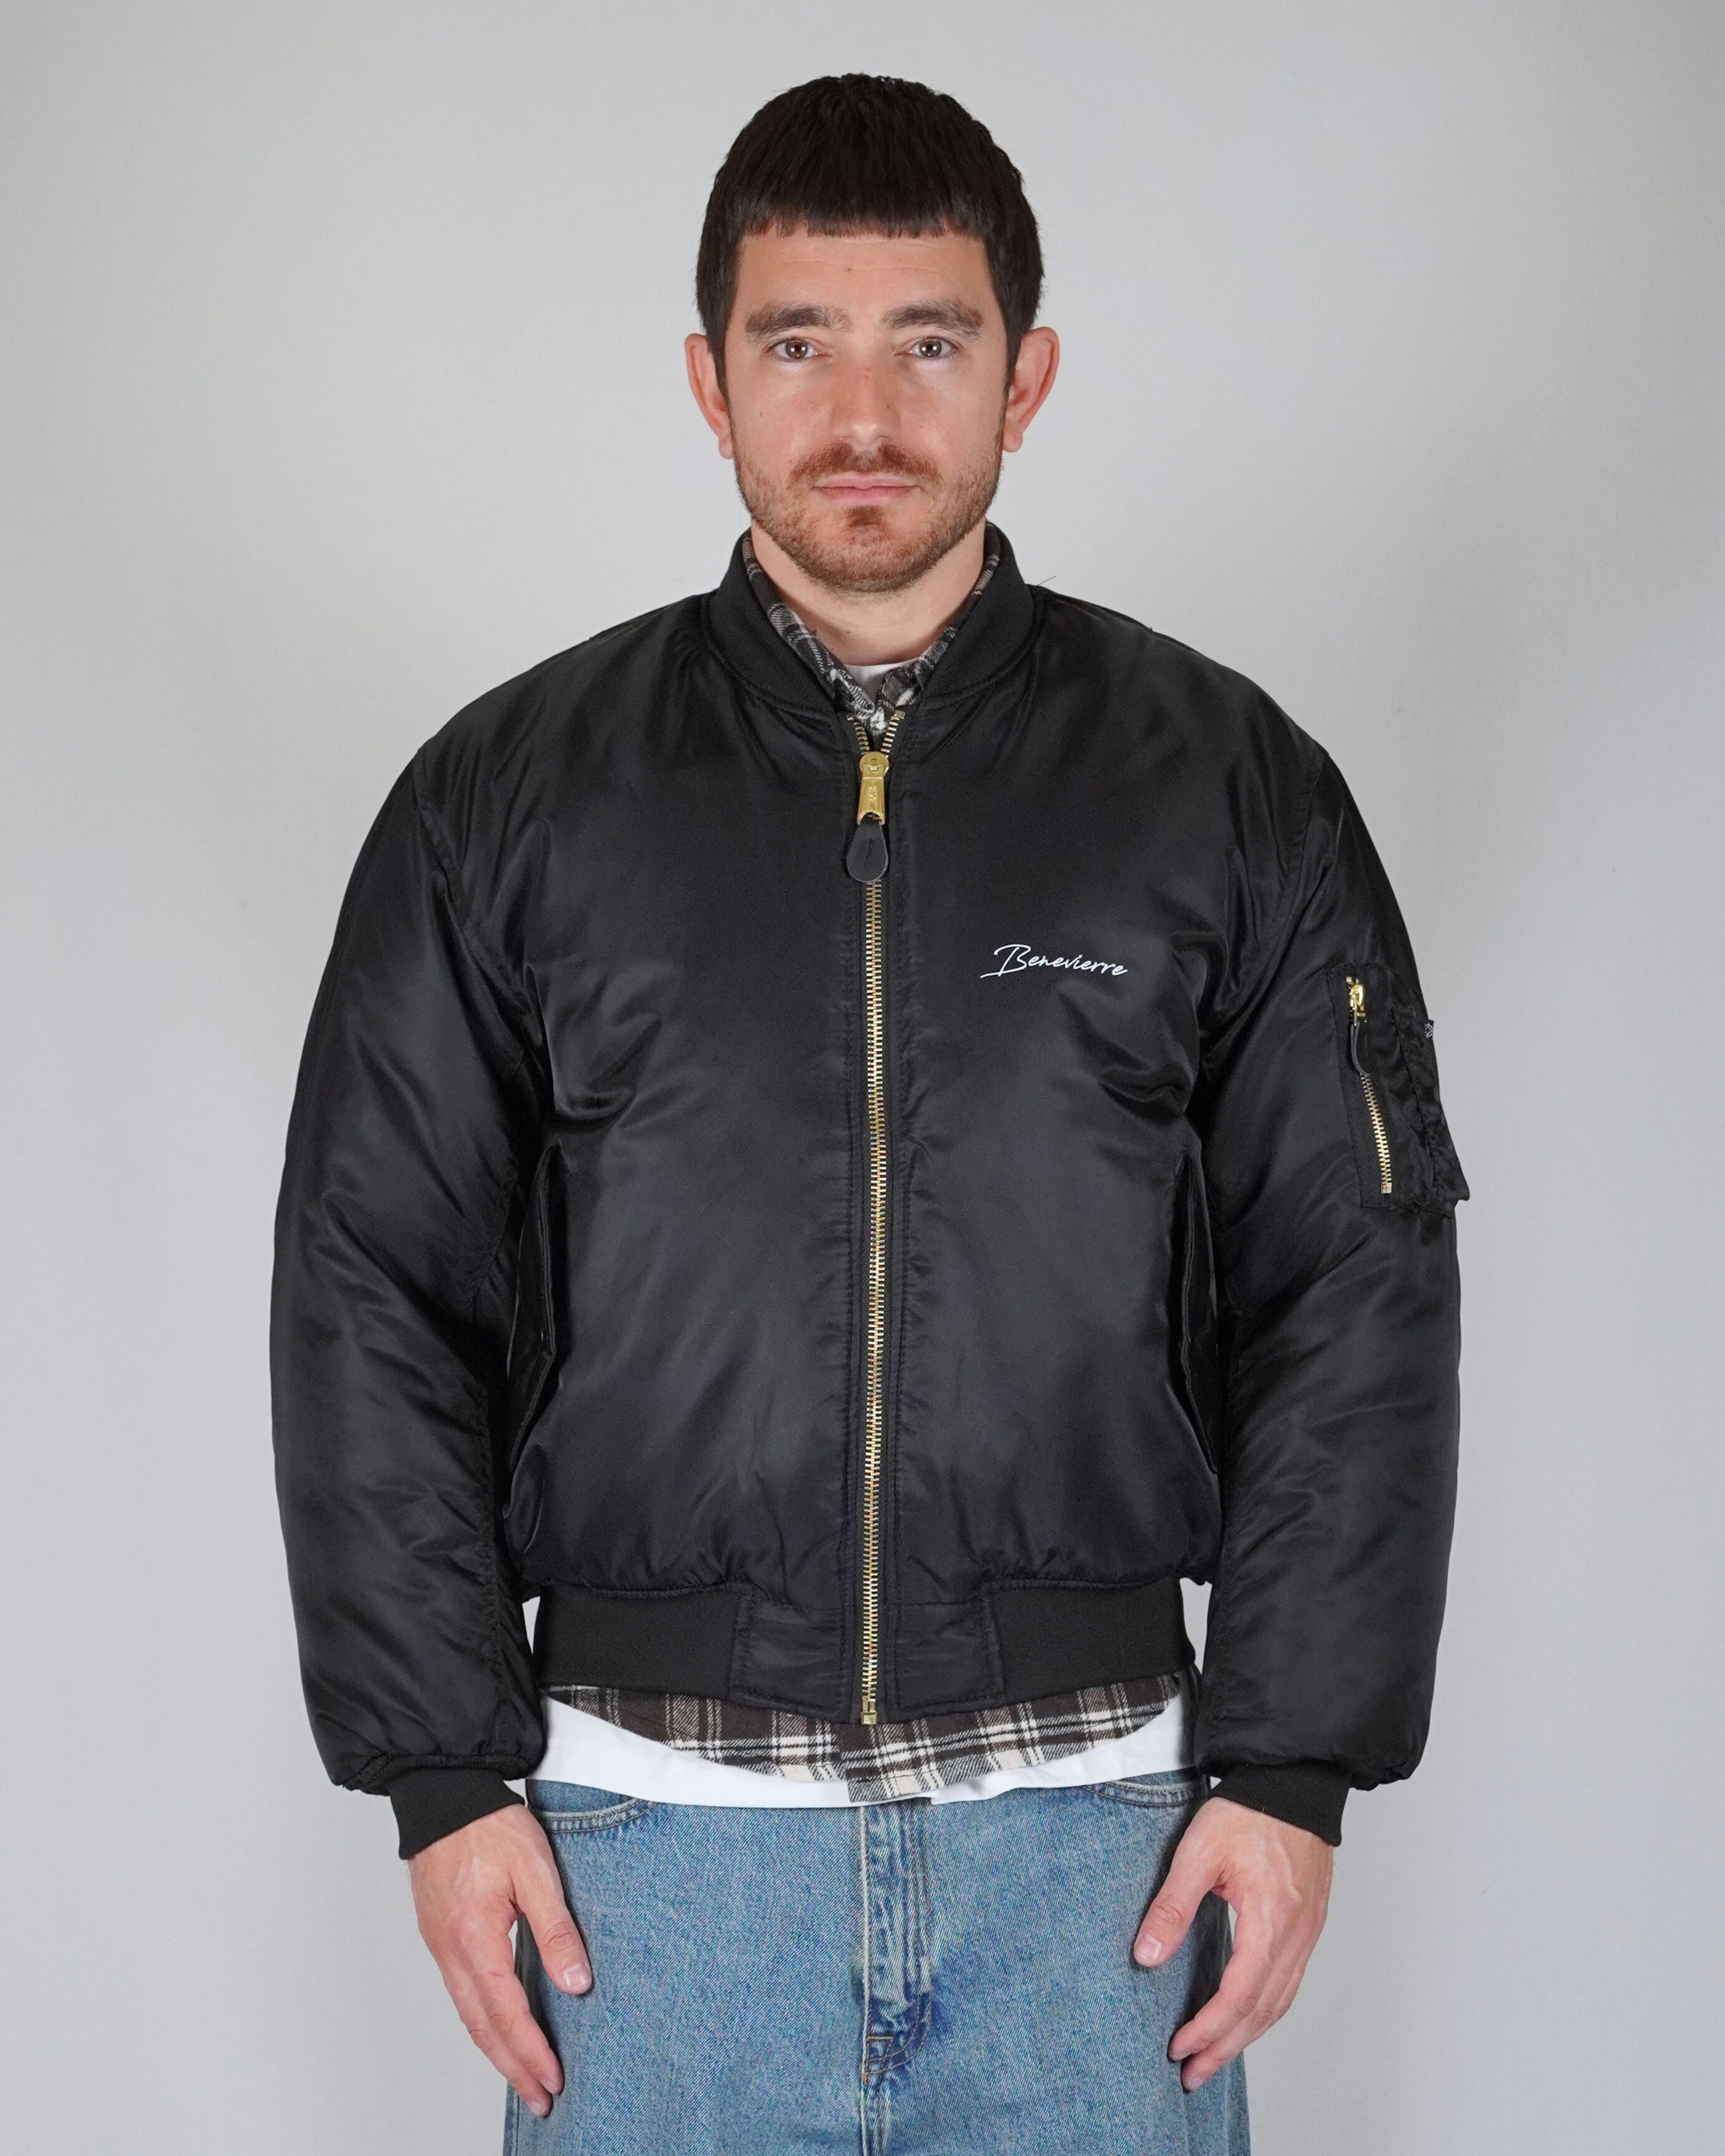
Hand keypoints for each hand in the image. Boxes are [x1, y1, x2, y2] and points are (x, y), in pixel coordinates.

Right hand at [408, 1803, 591, 2118]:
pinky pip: (461, 1992)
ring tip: (524, 2075)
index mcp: (475, 1938)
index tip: (552, 2080)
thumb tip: (576, 1984)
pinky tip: (499, 2026)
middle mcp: (451, 1950)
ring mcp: (440, 1945)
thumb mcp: (535, 1870)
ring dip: (496, 2049)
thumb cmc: (489, 1825)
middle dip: (513, 2067)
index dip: (530, 2052)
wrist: (444, 1793)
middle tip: (542, 2098)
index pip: (506, 2013)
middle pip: (482, 2027)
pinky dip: (481, 2021)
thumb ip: (555, 1928)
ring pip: (468, 2014)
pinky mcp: (439, 1934)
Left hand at [1132, 1795, 1333, 2090]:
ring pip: (1280, 2002)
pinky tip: (1245, 2018)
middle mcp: (1296, 1934)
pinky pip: (1290, 1983)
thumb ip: (1172, 1905)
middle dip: (1225, 2047)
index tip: (1179, 2048)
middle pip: (1262, 2010)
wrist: (1293, 1783)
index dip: (1208, 2028)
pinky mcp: (1308, 1925)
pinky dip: (1266, 2010)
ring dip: (1246, 2035)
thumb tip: (1147, 1955)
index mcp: (1269, 1919)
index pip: (1239, 1993)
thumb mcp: (1197, 1851)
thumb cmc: (1247, 1811)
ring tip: (1213, 2057)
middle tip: (1192, 2074)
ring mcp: (1307, 1932)